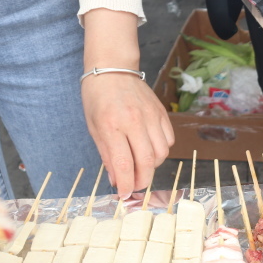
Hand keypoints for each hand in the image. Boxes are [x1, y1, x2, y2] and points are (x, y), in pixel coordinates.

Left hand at [80, 9, 173, 197]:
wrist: (112, 68)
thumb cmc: (98, 98)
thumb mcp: (94, 127)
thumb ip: (106, 154)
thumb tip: (117, 179)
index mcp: (111, 125)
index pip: (124, 164)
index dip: (126, 184)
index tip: (124, 195)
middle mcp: (134, 121)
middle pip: (147, 162)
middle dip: (142, 180)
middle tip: (135, 186)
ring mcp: (151, 116)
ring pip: (162, 154)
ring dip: (152, 166)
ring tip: (141, 165)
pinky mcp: (162, 113)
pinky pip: (168, 141)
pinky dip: (161, 150)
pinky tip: (149, 148)